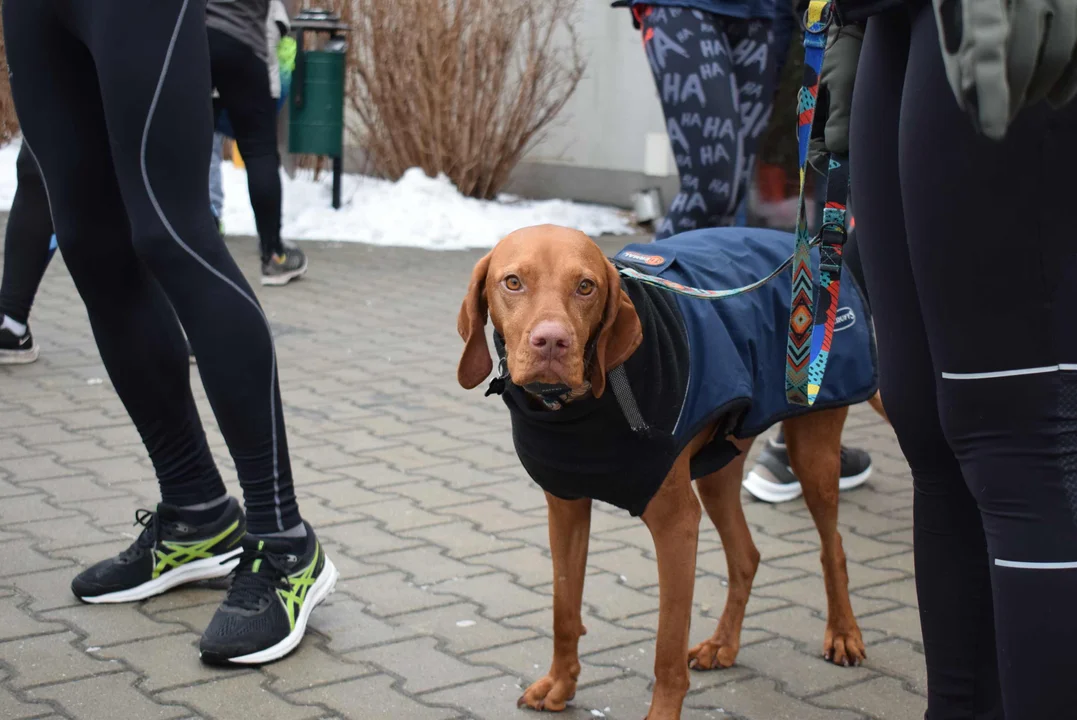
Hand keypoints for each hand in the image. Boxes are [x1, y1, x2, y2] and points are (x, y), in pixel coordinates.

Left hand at [932, 0, 1076, 139]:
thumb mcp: (957, 11)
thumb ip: (961, 53)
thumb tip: (970, 105)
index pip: (987, 54)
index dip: (991, 97)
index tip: (993, 133)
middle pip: (1022, 60)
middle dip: (1012, 99)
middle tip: (1005, 118)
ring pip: (1055, 55)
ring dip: (1039, 90)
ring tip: (1026, 103)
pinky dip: (1071, 81)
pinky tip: (1056, 100)